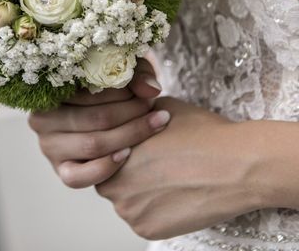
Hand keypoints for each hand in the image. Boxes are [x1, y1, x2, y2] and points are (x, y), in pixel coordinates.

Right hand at [28, 59, 167, 187]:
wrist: (107, 116)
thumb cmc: (112, 89)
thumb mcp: (121, 72)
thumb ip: (137, 74)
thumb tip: (150, 90)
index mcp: (49, 89)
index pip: (89, 90)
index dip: (123, 92)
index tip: (148, 93)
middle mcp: (42, 119)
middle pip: (96, 118)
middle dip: (132, 113)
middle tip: (157, 109)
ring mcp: (49, 146)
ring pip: (92, 144)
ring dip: (129, 135)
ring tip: (155, 125)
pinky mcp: (62, 171)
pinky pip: (79, 176)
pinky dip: (106, 166)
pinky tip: (128, 154)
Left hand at [95, 97, 261, 239]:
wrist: (237, 165)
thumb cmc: (201, 133)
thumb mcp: (159, 108)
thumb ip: (134, 116)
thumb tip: (127, 112)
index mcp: (111, 150)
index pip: (100, 152)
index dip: (120, 149)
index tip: (139, 148)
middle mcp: (112, 182)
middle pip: (109, 179)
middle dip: (125, 172)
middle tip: (154, 165)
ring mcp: (128, 209)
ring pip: (126, 201)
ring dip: (139, 193)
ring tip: (170, 179)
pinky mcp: (146, 229)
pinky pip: (143, 219)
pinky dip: (156, 211)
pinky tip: (176, 195)